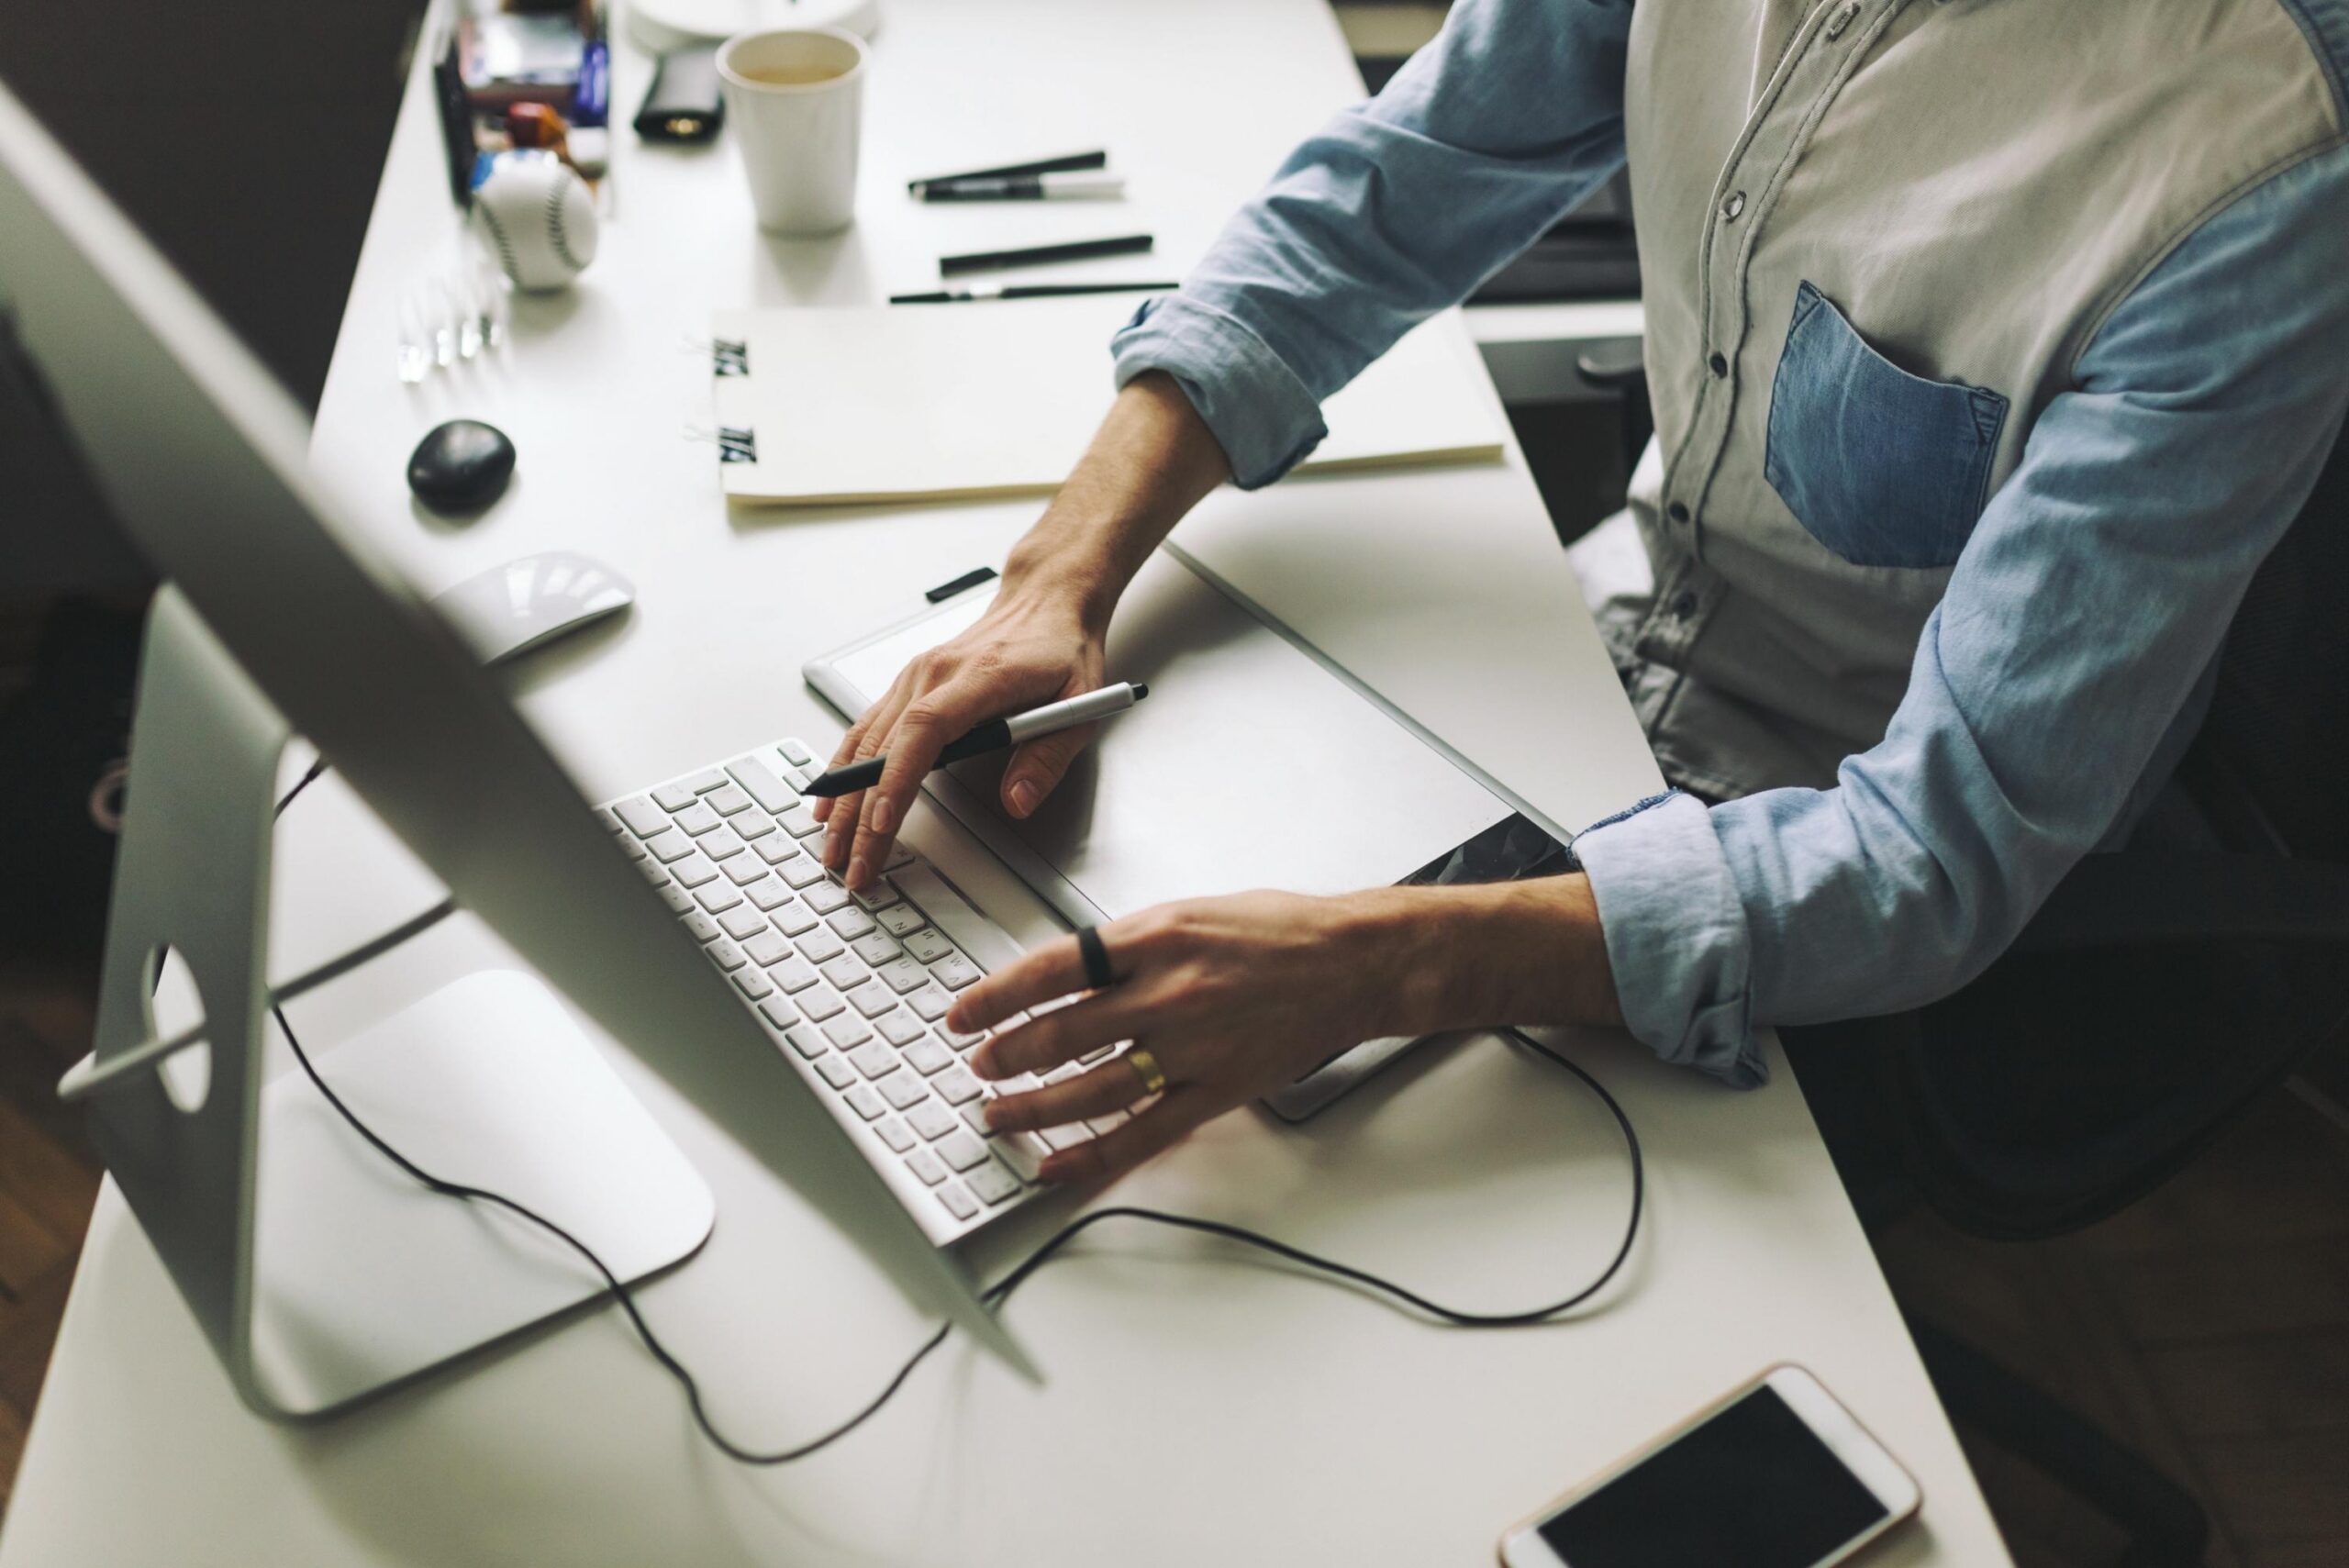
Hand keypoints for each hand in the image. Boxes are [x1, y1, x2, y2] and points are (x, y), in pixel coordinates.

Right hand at [815, 587, 1105, 888]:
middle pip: (884, 747)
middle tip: (853, 865)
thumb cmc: (1060, 650)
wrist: (1044, 600)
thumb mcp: (1080, 706)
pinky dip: (843, 766)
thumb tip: (1017, 801)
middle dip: (861, 813)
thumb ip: (1048, 757)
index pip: (925, 730)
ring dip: (844, 798)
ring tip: (832, 847)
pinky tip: (829, 798)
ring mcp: (914, 677)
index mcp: (979, 677)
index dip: (899, 777)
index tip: (882, 820)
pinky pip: (866, 728)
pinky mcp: (907, 683)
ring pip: (865, 742)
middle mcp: (934, 674)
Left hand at [952, 890, 1417, 1184]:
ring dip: (1034, 1107)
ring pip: (1092, 1089)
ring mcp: (1194, 1048)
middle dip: (1006, 1053)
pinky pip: (1144, 1132)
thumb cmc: (1276, 931)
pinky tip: (1054, 1165)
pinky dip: (1092, 1155)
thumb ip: (1125, 949)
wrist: (1352, 962)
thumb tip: (1063, 981)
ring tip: (996, 1113)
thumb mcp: (1187, 913)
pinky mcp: (1217, 1090)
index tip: (963, 1013)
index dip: (996, 995)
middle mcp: (1169, 992)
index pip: (1051, 969)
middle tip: (976, 1064)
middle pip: (1062, 1034)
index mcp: (1155, 936)